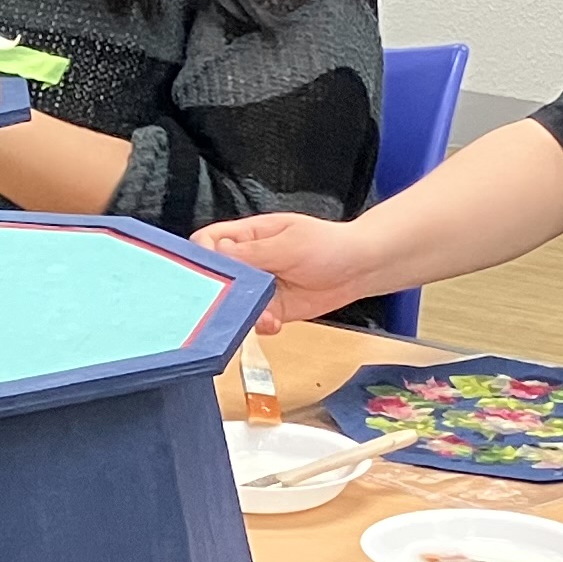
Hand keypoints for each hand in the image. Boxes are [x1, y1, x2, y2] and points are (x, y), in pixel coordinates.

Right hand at [197, 212, 381, 331]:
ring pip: (233, 302)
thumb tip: (217, 252)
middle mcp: (250, 261)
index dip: (202, 256)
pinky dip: (260, 325)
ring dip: (241, 312)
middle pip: (216, 276)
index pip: (208, 241)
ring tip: (261, 313)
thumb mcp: (289, 243)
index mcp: (249, 236)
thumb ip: (253, 251)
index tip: (209, 272)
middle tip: (231, 300)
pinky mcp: (273, 308)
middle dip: (219, 291)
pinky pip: (254, 320)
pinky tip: (275, 322)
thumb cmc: (329, 244)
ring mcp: (260, 286)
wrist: (360, 268)